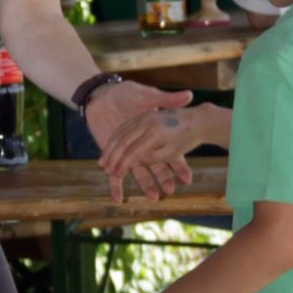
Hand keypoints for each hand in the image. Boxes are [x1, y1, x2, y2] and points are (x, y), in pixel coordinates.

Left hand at [98, 98, 223, 190]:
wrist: (102, 96)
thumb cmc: (127, 93)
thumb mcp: (147, 95)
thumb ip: (166, 99)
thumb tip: (190, 95)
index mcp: (154, 134)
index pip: (171, 153)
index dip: (179, 166)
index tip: (188, 178)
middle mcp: (143, 146)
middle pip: (156, 166)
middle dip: (164, 179)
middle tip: (171, 190)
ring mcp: (128, 153)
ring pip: (138, 172)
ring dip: (145, 185)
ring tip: (154, 196)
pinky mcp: (113, 157)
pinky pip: (114, 175)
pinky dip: (115, 186)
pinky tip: (118, 199)